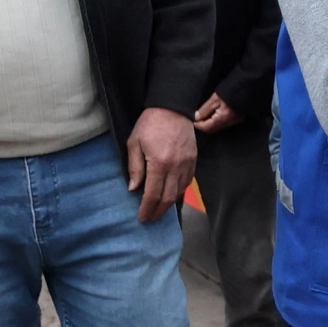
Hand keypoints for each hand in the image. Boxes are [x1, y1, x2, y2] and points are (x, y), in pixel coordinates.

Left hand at [127, 108, 197, 222]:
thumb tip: (134, 188)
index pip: (153, 194)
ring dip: (170, 203)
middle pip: (168, 197)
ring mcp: (187, 164)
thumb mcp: (134, 143)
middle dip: (158, 211)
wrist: (173, 107)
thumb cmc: (150, 124)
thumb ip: (135, 167)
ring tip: (160, 209)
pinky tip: (173, 194)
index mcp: (159, 163)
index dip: (147, 208)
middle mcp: (175, 167)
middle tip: (150, 218)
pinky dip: (180, 191)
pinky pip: (188, 181)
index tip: (142, 218)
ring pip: (180, 191)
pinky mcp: (193, 159)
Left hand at [193, 94, 243, 133]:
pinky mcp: (239, 117)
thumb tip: (196, 118)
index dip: (198, 125)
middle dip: (203, 125)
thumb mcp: (215, 98)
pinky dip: (217, 120)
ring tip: (203, 116)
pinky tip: (213, 115)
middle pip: (213, 129)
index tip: (192, 120)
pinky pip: (224, 123)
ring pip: (219, 126)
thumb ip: (205, 109)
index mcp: (224, 118)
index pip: (207, 127)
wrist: (248, 84)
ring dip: (210, 123)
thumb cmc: (231, 89)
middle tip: (196, 118)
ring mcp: (236, 120)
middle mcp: (230, 122)